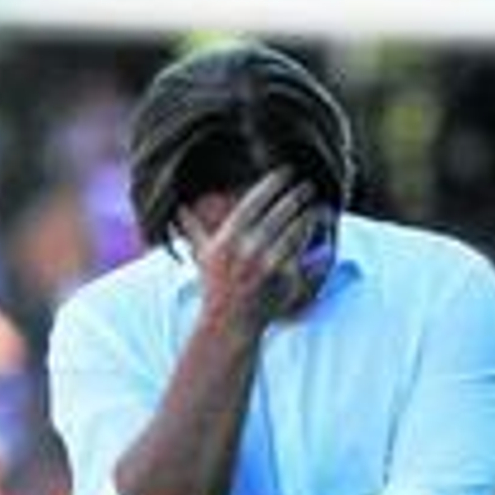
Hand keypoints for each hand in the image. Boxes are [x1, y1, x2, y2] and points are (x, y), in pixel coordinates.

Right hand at [178, 167, 324, 332]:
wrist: (229, 323)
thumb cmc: (216, 286)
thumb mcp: (202, 255)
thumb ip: (192, 229)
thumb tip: (177, 209)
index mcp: (228, 238)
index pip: (254, 201)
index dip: (272, 183)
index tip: (286, 171)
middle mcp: (247, 249)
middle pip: (280, 212)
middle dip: (297, 195)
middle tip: (307, 185)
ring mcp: (267, 264)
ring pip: (296, 229)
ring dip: (309, 214)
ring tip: (316, 205)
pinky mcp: (284, 278)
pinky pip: (303, 251)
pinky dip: (312, 237)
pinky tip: (318, 228)